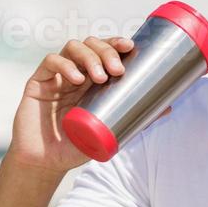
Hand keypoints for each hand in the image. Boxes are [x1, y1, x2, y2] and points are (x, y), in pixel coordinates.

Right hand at [8, 35, 134, 176]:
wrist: (47, 162)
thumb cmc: (78, 145)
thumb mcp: (110, 132)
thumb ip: (136, 119)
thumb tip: (169, 107)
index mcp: (93, 80)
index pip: (105, 51)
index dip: (116, 44)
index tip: (130, 47)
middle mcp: (77, 72)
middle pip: (91, 44)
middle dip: (106, 51)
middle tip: (117, 70)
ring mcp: (57, 75)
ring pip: (73, 47)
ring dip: (89, 56)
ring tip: (100, 77)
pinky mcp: (38, 82)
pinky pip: (50, 62)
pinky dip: (65, 65)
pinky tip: (77, 78)